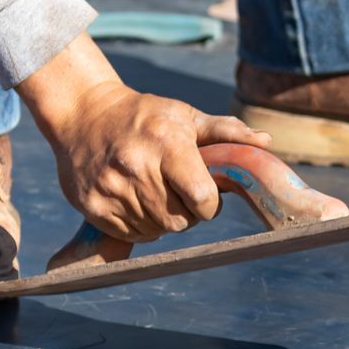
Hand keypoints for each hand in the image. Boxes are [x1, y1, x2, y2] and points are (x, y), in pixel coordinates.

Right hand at [17, 34, 270, 243]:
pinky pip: (133, 234)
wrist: (83, 114)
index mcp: (166, 144)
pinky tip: (136, 199)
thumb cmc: (144, 116)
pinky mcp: (93, 206)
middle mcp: (136, 167)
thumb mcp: (185, 116)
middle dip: (188, 212)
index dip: (209, 203)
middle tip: (177, 190)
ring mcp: (111, 189)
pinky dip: (141, 224)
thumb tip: (265, 143)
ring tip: (154, 191)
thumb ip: (226, 132)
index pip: (202, 198)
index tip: (203, 192)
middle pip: (181, 221)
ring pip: (158, 230)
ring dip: (164, 219)